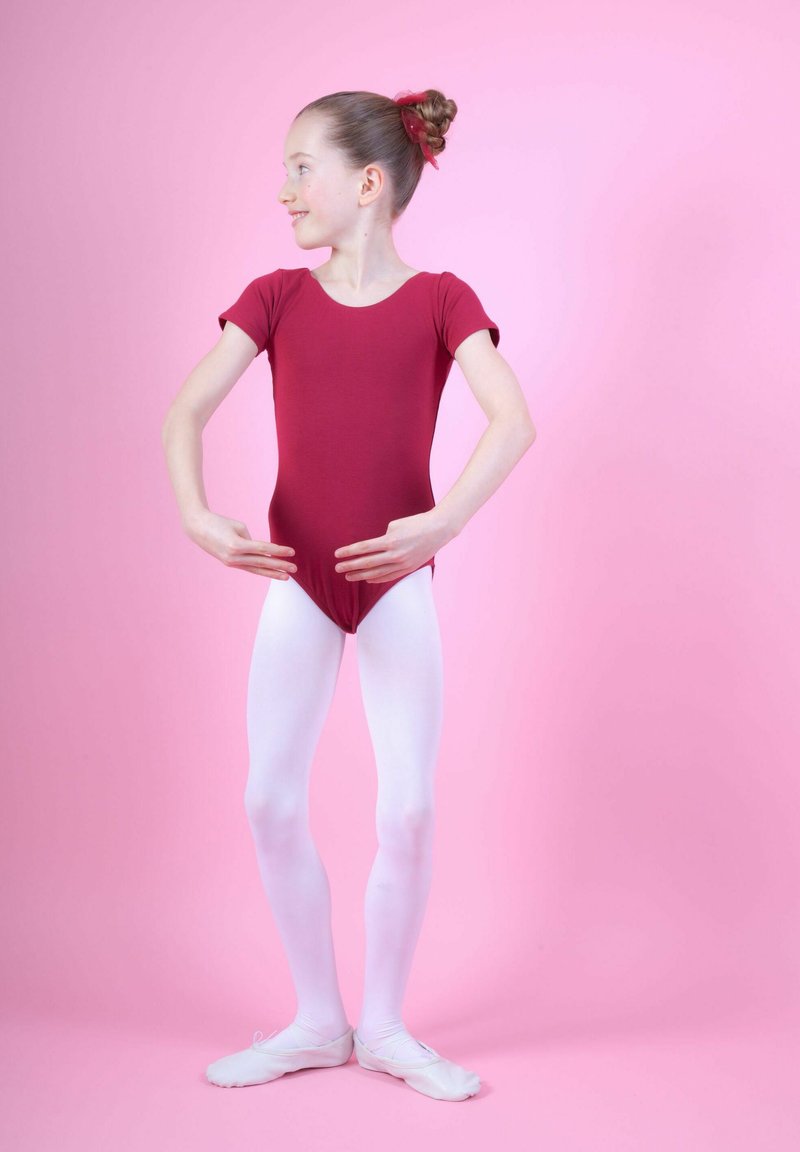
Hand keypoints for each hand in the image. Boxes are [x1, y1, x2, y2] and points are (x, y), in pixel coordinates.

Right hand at [184, 510, 296, 578]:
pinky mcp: (230, 563)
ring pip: (256, 569)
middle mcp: (234, 557)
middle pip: (262, 562)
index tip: (292, 552)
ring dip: (272, 573)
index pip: (263, 549)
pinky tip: (271, 572)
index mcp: (237, 545)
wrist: (197, 528)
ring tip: (287, 577)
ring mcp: (231, 562)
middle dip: (279, 566)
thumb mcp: (238, 527)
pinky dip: (260, 570)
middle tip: (294, 569)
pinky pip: (249, 568)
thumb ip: (252, 540)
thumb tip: (260, 551)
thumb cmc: (219, 523)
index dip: (278, 551)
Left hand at [333, 510, 452, 582]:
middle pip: (367, 563)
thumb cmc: (416, 523)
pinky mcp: (408, 568)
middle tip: (337, 568)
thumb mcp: (395, 525)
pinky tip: (367, 580)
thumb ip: (382, 538)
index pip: (363, 549)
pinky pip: (389, 576)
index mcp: (390, 541)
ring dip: (360, 575)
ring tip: (349, 576)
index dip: (348, 552)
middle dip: (350, 566)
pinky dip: (377, 579)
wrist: (439, 530)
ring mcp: (402, 564)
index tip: (337, 554)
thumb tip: (373, 548)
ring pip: (376, 573)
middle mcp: (394, 555)